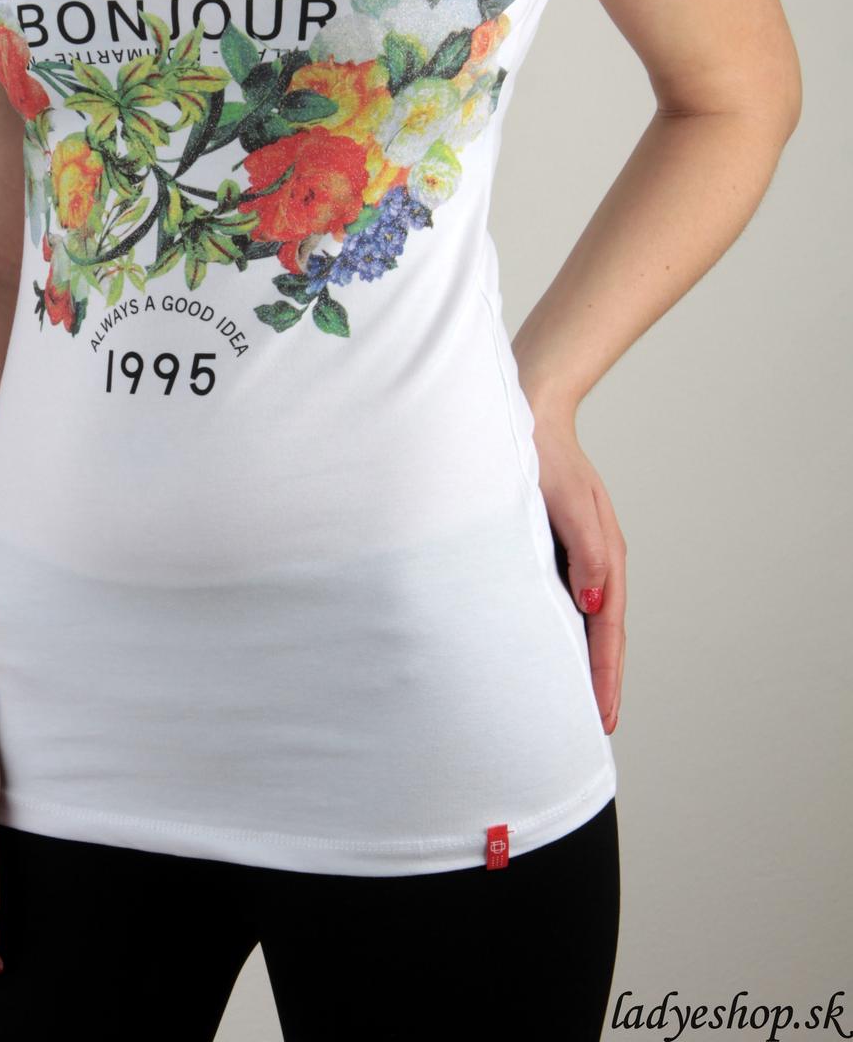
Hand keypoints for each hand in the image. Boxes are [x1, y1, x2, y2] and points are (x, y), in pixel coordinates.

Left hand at [529, 407, 625, 732]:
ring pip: (584, 620)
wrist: (532, 411)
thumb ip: (585, 551)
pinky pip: (565, 600)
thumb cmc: (546, 454)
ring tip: (574, 703)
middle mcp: (596, 561)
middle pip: (601, 634)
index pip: (608, 631)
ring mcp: (578, 555)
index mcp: (606, 555)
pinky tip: (551, 647)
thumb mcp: (568, 501)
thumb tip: (594, 604)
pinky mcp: (557, 548)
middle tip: (591, 729)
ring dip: (583, 659)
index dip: (605, 676)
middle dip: (599, 681)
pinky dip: (564, 630)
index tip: (603, 718)